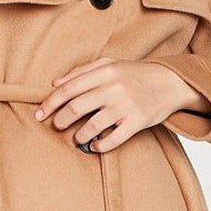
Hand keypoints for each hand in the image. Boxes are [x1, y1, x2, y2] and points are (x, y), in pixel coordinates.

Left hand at [34, 57, 210, 151]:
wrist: (171, 82)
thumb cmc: (136, 73)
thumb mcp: (110, 63)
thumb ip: (82, 71)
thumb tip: (55, 83)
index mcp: (105, 72)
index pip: (69, 89)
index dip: (50, 103)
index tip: (39, 113)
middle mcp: (114, 88)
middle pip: (76, 107)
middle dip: (61, 120)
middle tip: (57, 126)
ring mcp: (126, 106)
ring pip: (93, 125)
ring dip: (79, 135)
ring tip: (77, 138)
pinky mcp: (137, 122)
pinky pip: (114, 139)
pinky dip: (100, 146)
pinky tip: (95, 147)